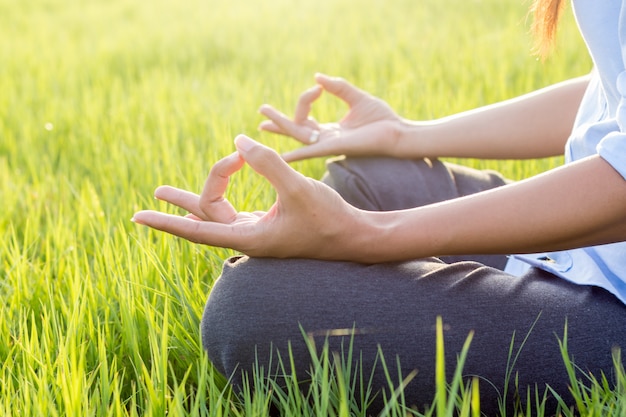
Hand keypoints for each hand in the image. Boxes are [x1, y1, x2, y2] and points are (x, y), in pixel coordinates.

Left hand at [132, 135, 364, 258]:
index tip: (138, 217)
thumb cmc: (330, 219)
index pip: (198, 230)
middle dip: (194, 192)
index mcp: (250, 238)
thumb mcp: (297, 188)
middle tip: (175, 183)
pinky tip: (224, 177)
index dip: (167, 222)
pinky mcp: (267, 224)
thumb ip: (267, 163)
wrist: (355, 237)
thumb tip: (237, 141)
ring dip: (199, 193)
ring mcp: (256, 231)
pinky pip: (233, 209)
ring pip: (216, 212)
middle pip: (208, 213)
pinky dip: (225, 191)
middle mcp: (248, 237)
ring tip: (160, 192)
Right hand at [259, 73, 403, 161]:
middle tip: (261, 111)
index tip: (318, 87)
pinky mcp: (334, 147)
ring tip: (262, 120)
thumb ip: (338, 87)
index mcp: (330, 130)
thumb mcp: (357, 98)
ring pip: (298, 136)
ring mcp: (328, 144)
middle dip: (278, 121)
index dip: (306, 98)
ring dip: (281, 126)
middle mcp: (325, 139)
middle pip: (295, 129)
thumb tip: (318, 77)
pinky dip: (295, 153)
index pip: (306, 115)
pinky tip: (281, 156)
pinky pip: (310, 150)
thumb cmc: (382, 119)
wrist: (398, 133)